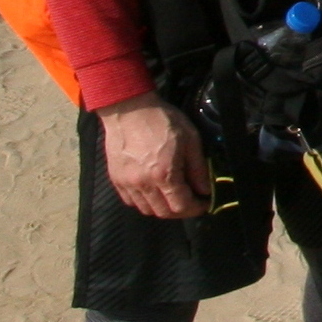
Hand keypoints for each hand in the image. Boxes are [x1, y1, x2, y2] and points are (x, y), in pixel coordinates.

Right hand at [98, 92, 210, 218]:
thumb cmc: (162, 120)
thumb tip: (205, 190)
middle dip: (181, 210)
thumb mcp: (190, 140)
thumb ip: (198, 169)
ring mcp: (127, 183)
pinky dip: (144, 202)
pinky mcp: (116, 179)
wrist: (129, 109)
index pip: (181, 206)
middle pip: (164, 213)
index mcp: (164, 174)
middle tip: (191, 200)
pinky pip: (131, 201)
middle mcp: (143, 183)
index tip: (204, 202)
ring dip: (162, 208)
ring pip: (147, 210)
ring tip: (173, 195)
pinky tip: (154, 190)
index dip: (196, 208)